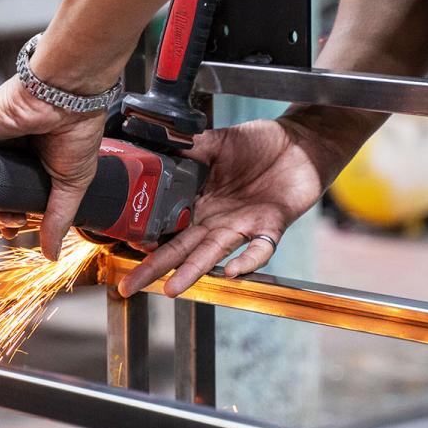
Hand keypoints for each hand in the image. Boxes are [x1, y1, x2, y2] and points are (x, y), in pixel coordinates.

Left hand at [0, 77, 107, 259]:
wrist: (70, 96)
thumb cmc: (78, 126)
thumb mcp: (72, 183)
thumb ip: (58, 218)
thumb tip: (52, 252)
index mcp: (28, 160)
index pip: (6, 195)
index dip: (6, 218)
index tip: (17, 228)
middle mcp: (5, 149)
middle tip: (12, 225)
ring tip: (2, 216)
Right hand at [117, 113, 359, 297]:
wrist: (301, 143)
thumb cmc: (261, 143)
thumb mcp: (219, 140)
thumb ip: (191, 146)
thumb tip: (159, 139)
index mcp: (200, 201)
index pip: (167, 224)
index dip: (147, 237)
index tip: (126, 247)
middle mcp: (217, 219)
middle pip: (181, 247)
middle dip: (156, 267)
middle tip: (131, 285)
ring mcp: (242, 226)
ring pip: (212, 253)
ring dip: (192, 271)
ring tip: (172, 288)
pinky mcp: (270, 225)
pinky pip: (259, 249)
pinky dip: (248, 260)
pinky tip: (233, 270)